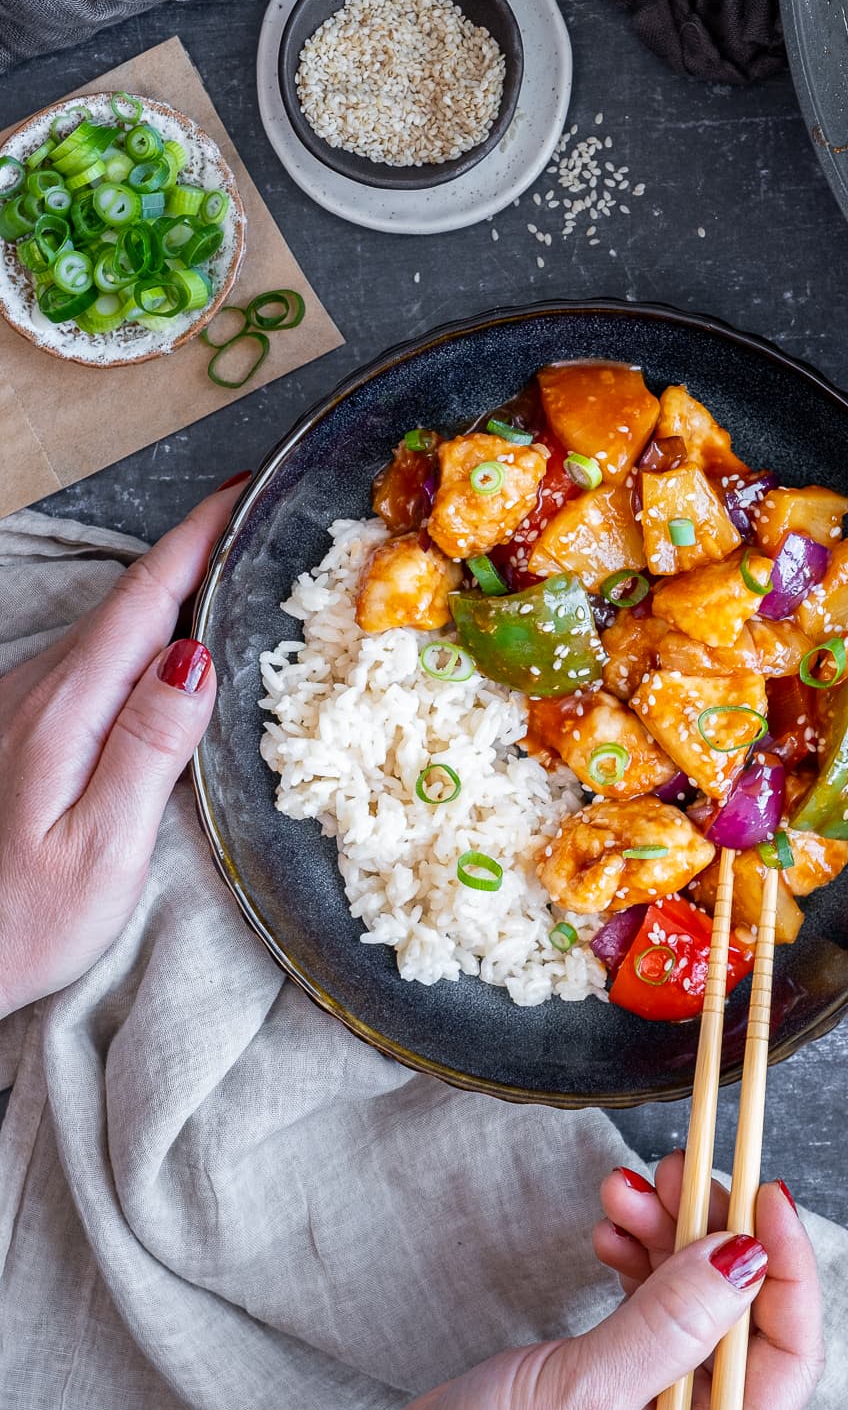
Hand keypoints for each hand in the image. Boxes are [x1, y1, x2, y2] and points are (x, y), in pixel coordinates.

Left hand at [0, 478, 247, 1016]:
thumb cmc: (25, 920)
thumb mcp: (103, 845)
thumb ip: (149, 748)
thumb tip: (197, 659)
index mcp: (67, 708)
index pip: (145, 597)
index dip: (198, 537)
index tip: (244, 489)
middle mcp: (39, 690)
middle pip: (131, 601)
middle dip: (197, 553)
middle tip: (262, 524)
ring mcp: (25, 706)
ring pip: (112, 630)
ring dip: (173, 594)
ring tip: (237, 577)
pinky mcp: (24, 730)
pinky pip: (96, 662)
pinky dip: (145, 638)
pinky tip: (174, 652)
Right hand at [278, 1155, 822, 1409]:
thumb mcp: (585, 1394)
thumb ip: (669, 1324)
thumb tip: (744, 1257)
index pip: (788, 1351)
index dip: (787, 1265)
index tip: (765, 1194)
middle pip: (742, 1309)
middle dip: (713, 1231)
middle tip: (678, 1170)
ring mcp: (662, 1403)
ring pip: (694, 1294)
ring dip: (666, 1233)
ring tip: (626, 1190)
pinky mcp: (625, 1376)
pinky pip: (654, 1299)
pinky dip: (637, 1255)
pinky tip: (611, 1231)